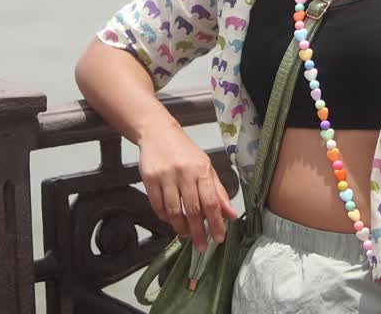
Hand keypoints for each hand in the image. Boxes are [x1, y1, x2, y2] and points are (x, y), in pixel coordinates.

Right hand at [138, 123, 239, 251]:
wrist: (158, 133)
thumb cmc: (185, 152)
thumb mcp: (206, 167)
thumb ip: (218, 192)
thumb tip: (232, 214)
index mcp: (202, 170)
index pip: (212, 202)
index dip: (216, 223)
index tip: (219, 239)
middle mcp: (184, 173)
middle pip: (193, 210)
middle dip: (199, 232)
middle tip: (201, 247)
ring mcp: (165, 176)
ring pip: (174, 210)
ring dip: (180, 227)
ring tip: (186, 234)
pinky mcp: (149, 179)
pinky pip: (157, 206)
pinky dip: (165, 217)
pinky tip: (171, 220)